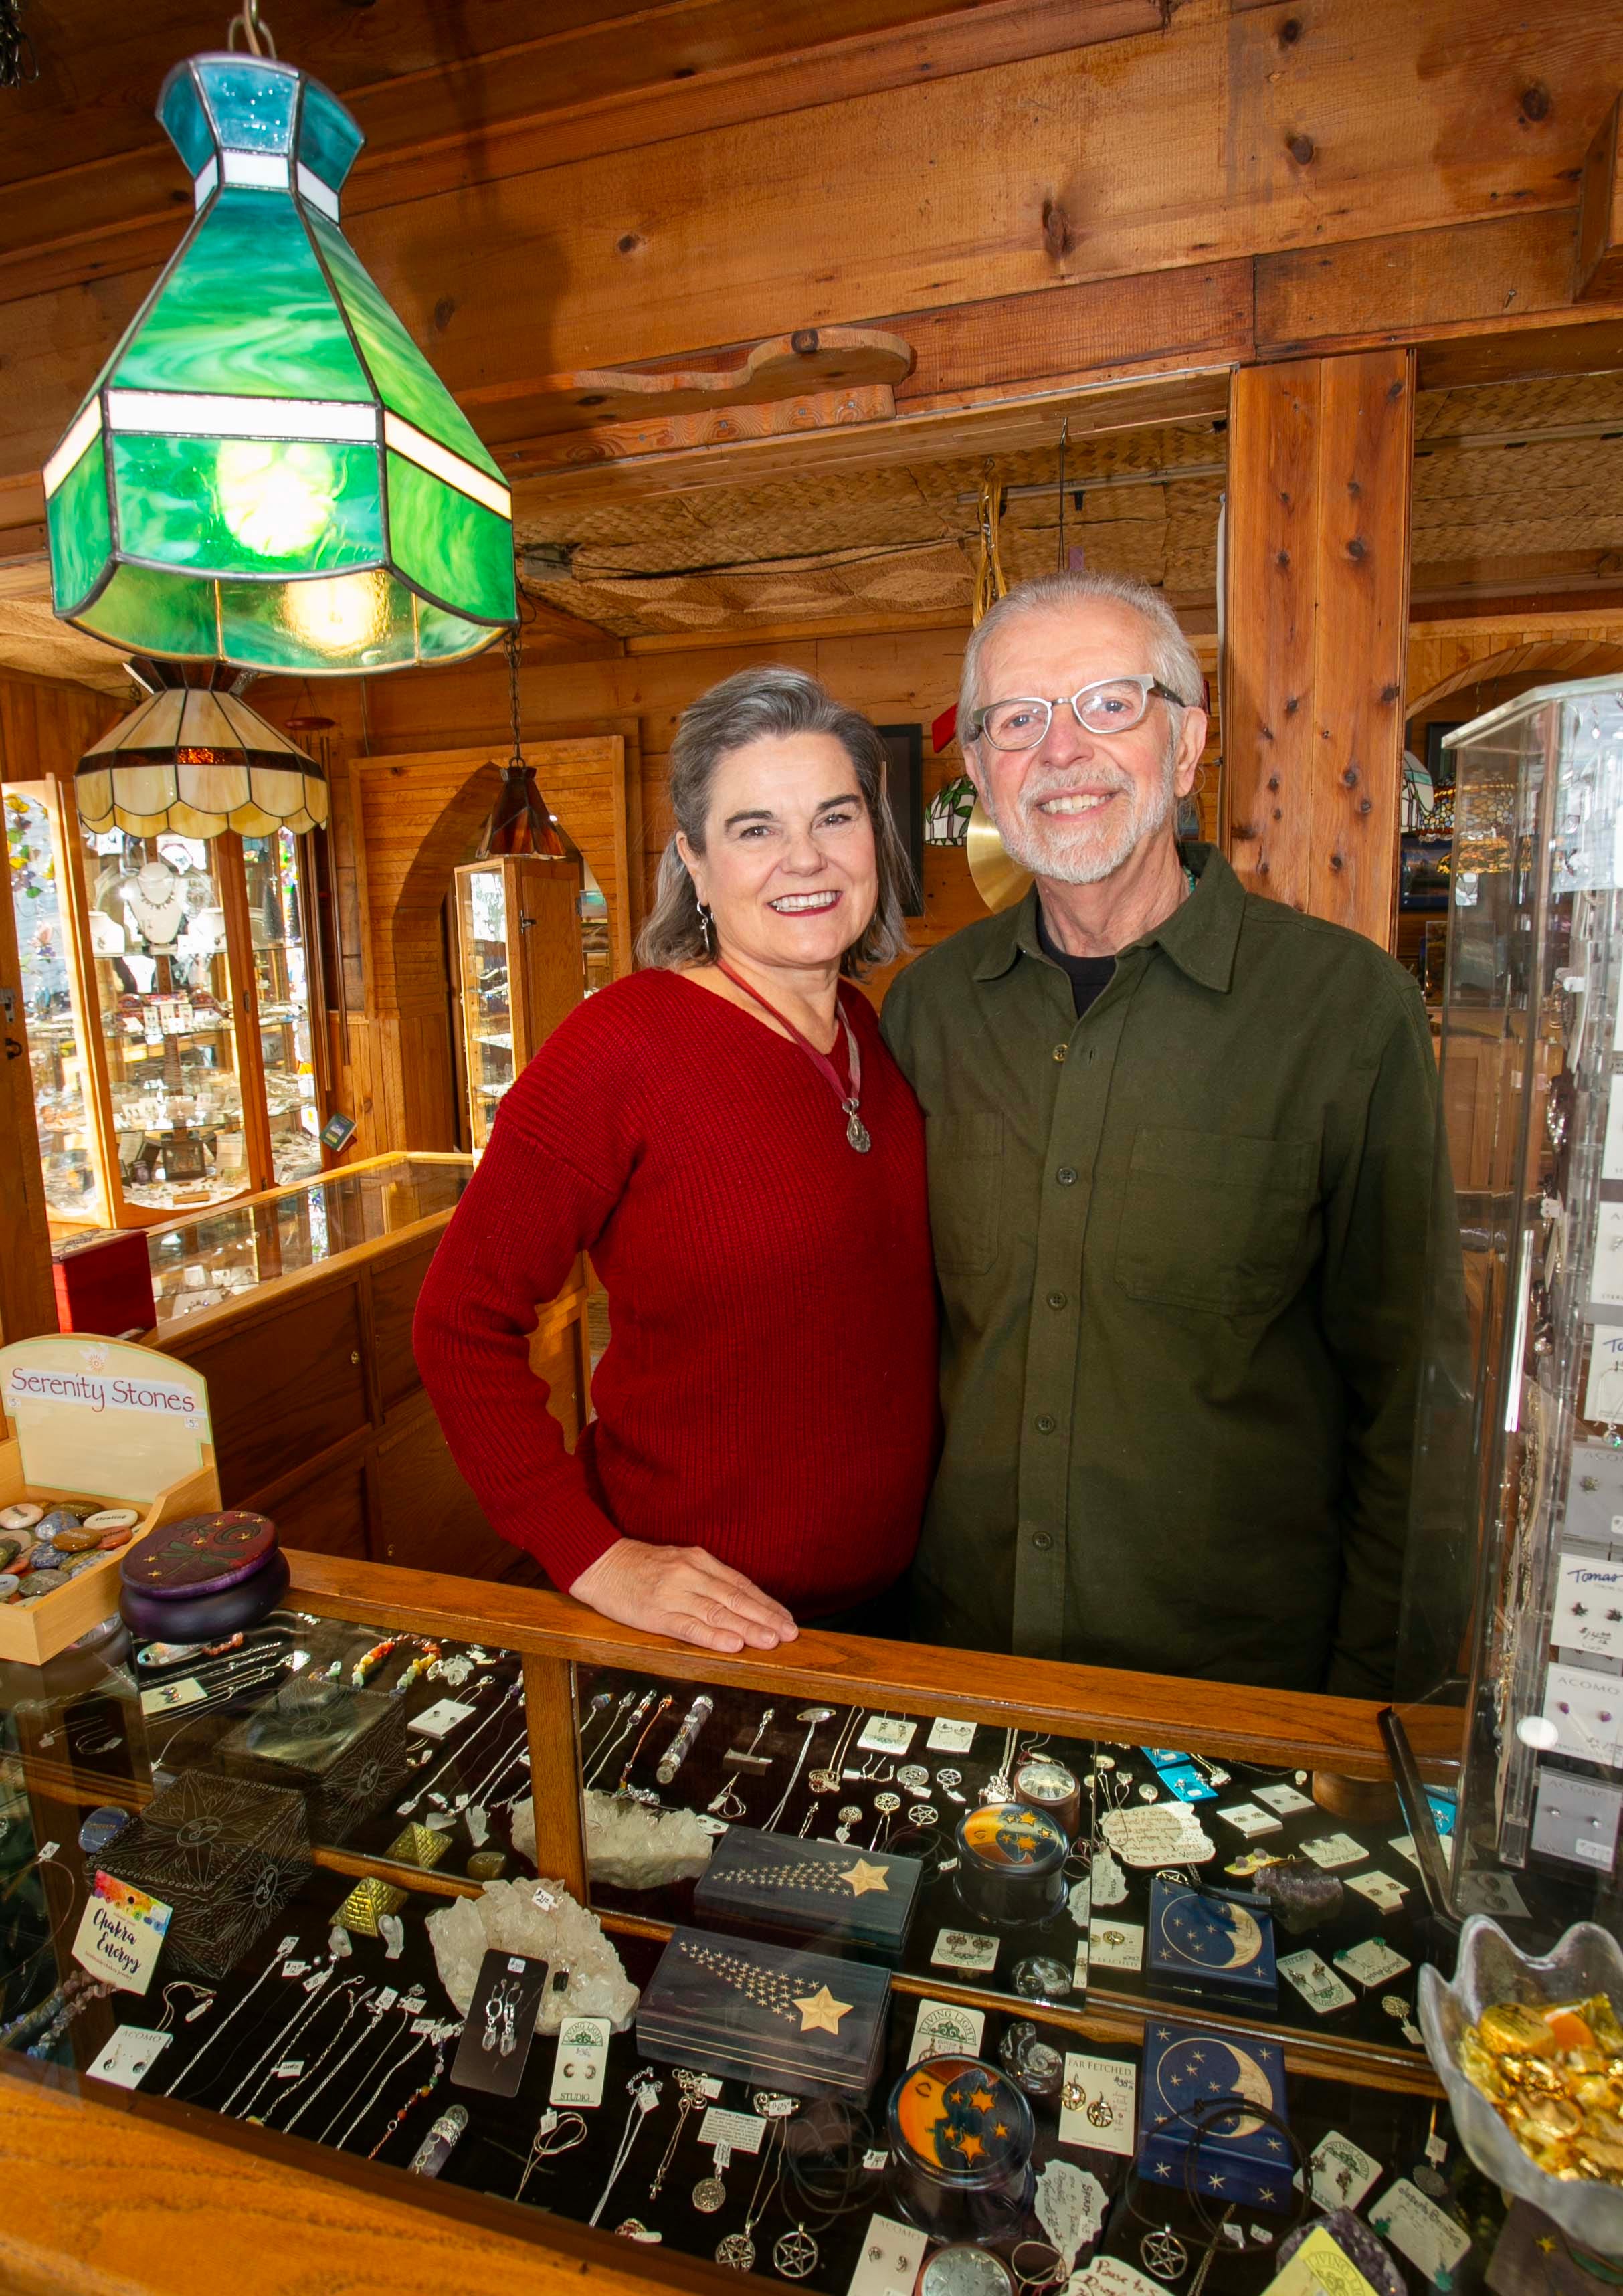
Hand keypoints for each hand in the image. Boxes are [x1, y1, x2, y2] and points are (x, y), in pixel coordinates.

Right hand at [569, 1539, 798, 1653]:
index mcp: (700, 1560)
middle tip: (791, 1634)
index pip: (742, 1585)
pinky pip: (689, 1626)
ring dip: (748, 1628)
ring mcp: (674, 1593)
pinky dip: (713, 1636)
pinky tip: (732, 1645)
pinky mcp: (655, 1612)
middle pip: (736, 1598)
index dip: (767, 1604)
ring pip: (718, 1612)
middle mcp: (691, 1574)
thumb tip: (741, 1603)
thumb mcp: (679, 1562)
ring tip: (771, 1641)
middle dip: (766, 1618)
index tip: (788, 1619)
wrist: (599, 1562)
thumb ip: (708, 1580)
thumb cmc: (640, 1566)